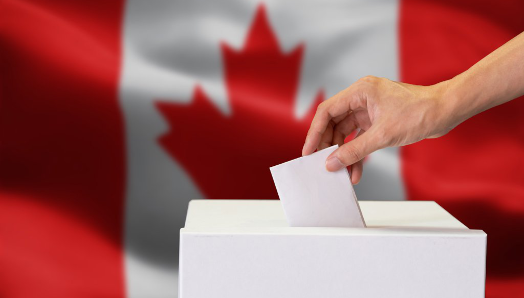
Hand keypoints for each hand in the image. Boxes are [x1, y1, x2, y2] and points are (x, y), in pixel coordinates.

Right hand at [302, 76, 455, 183]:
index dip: (314, 133)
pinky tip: (356, 171)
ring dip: (344, 153)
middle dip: (329, 146)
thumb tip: (332, 163)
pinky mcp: (377, 120)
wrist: (447, 111)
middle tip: (323, 165)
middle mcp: (362, 97)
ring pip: (346, 133)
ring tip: (342, 173)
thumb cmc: (420, 113)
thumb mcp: (383, 135)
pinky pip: (360, 138)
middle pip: (334, 123)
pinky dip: (357, 153)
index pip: (327, 112)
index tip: (308, 152)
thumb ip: (354, 151)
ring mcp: (369, 109)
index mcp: (360, 91)